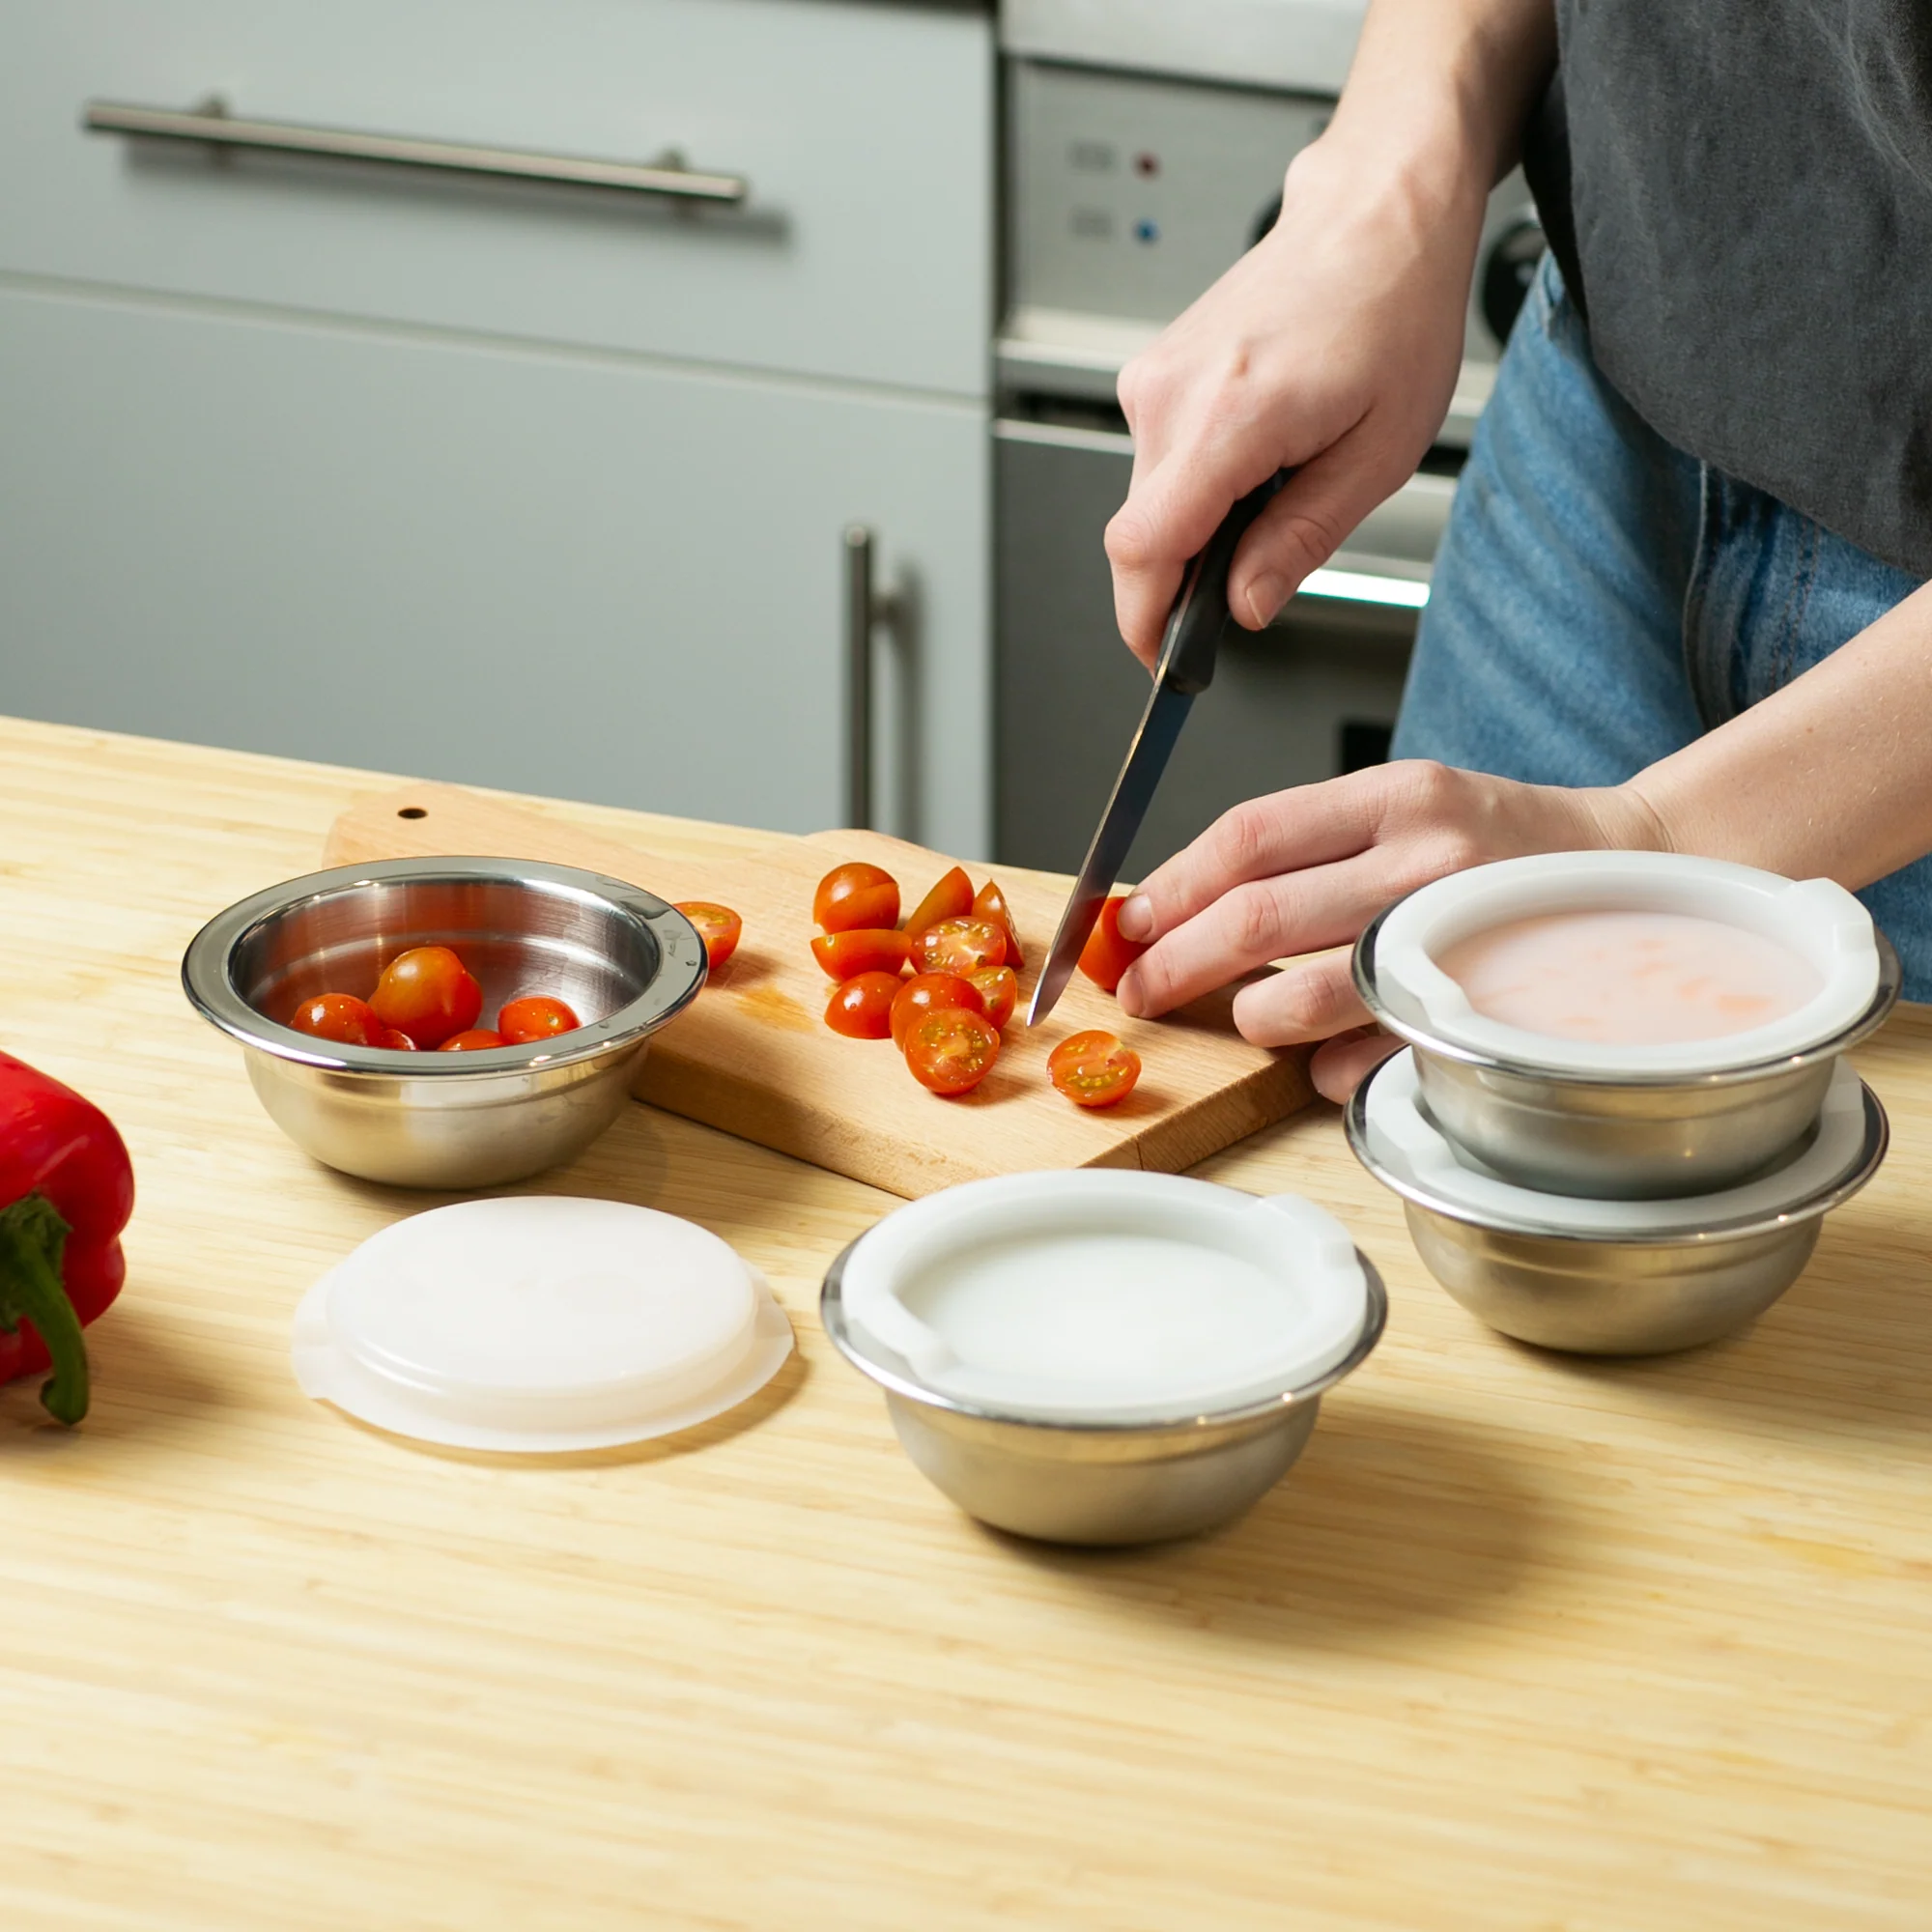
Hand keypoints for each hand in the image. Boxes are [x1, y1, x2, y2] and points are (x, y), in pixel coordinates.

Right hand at [1104, 134, 1486, 666]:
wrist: (1374, 216)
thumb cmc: (1392, 312)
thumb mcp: (1376, 455)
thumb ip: (1298, 541)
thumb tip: (1243, 608)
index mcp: (1227, 416)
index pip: (1142, 550)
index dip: (1145, 622)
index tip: (1164, 661)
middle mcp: (1170, 394)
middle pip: (1139, 537)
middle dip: (1183, 581)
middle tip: (1250, 587)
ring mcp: (1154, 378)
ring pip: (1148, 503)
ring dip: (1198, 528)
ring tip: (1278, 490)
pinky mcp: (1155, 373)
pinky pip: (1158, 463)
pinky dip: (1197, 485)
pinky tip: (1257, 457)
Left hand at [1113, 762, 1667, 1099]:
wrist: (1633, 876)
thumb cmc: (1500, 846)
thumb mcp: (1406, 806)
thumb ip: (1306, 844)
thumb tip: (1177, 903)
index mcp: (1398, 797)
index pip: (1248, 837)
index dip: (1170, 886)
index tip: (1128, 923)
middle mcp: (1426, 862)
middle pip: (1257, 918)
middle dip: (1175, 963)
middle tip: (1141, 990)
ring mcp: (1455, 941)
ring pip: (1301, 998)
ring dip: (1250, 1019)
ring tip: (1248, 1016)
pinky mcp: (1476, 1016)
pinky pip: (1362, 1059)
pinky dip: (1322, 1068)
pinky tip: (1327, 1054)